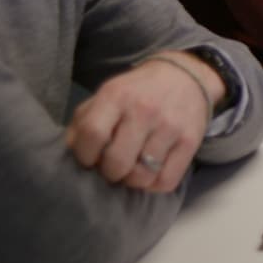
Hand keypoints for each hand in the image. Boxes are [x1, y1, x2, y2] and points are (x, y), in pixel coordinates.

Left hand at [66, 57, 211, 193]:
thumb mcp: (107, 95)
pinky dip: (153, 185)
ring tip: (131, 170)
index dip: (85, 156)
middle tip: (112, 167)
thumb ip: (84, 121)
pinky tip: (150, 173)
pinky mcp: (190, 142)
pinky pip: (166, 181)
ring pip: (142, 176)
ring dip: (131, 180)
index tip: (89, 159)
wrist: (186, 77)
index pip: (92, 135)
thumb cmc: (137, 91)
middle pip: (117, 162)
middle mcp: (144, 110)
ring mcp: (170, 127)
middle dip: (109, 172)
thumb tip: (72, 153)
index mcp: (117, 95)